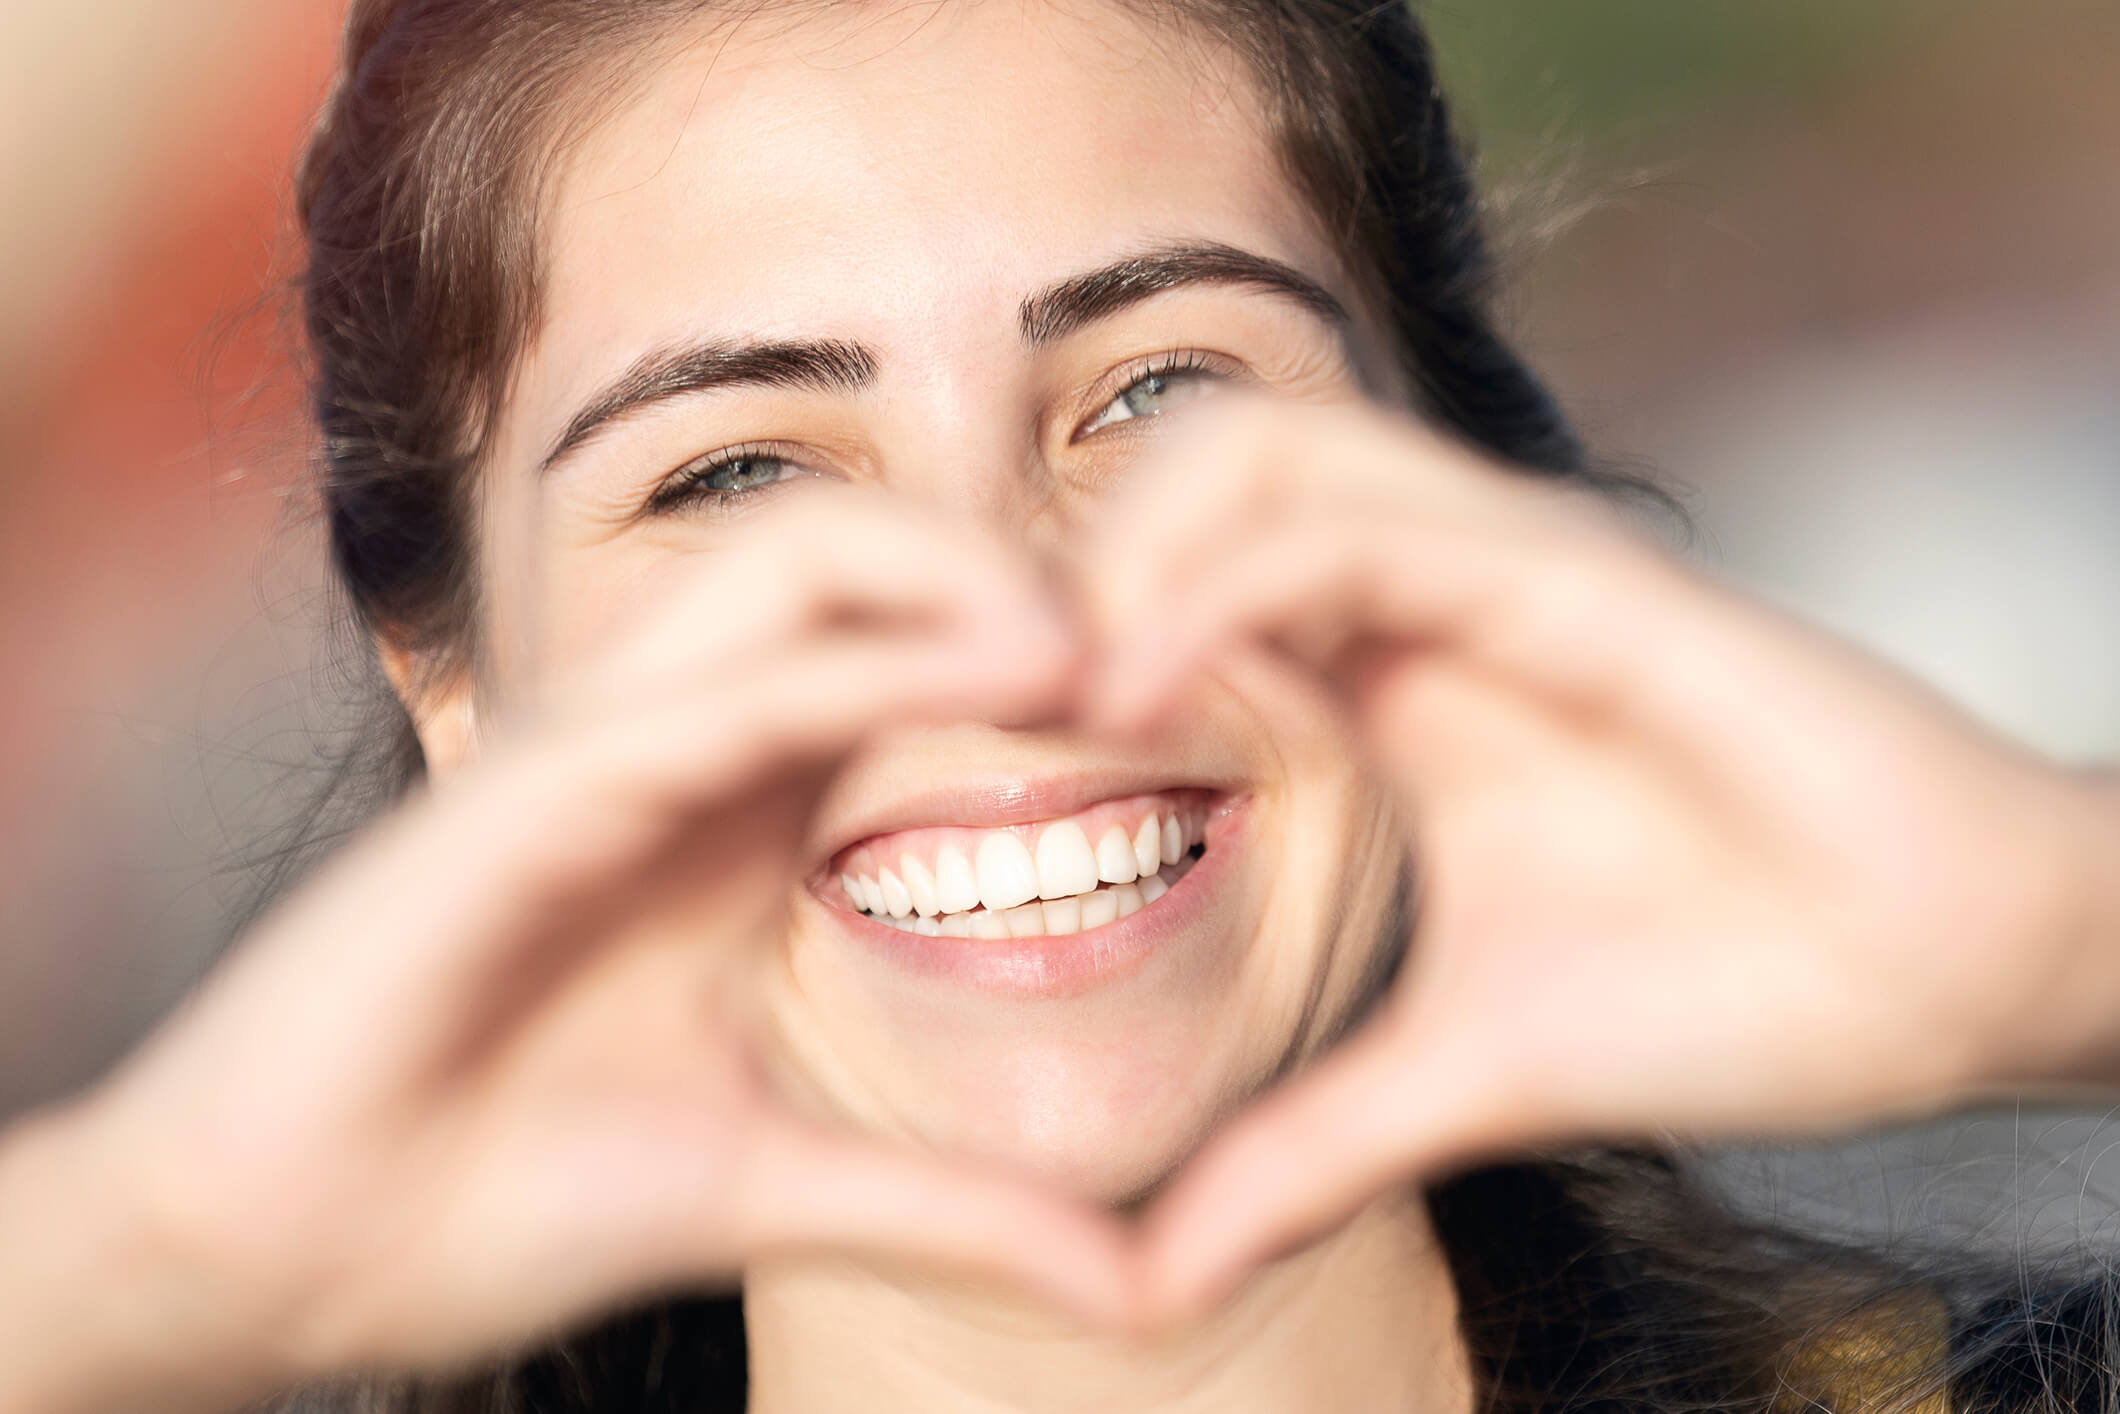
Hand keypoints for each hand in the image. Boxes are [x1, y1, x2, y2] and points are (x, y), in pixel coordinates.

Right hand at [0, 490, 1130, 1411]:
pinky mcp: (528, 788)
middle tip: (1167, 648)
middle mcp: (682, 748)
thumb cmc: (494, 1198)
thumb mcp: (775, 1189)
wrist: (281, 1255)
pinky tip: (993, 675)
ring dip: (956, 576)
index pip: (909, 654)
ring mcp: (603, 749)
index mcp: (741, 813)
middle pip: (865, 560)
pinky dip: (863, 662)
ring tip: (1099, 644)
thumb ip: (955, 1213)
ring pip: (793, 563)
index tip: (1195, 711)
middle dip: (1018, 571)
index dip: (1054, 656)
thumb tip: (1138, 1290)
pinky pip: (721, 685)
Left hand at [1076, 392, 2119, 1318]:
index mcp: (1392, 676)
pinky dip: (1235, 584)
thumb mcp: (1466, 1076)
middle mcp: (1439, 595)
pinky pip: (1380, 527)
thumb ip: (1308, 1151)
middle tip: (984, 697)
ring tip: (1058, 689)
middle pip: (1204, 470)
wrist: (1952, 982)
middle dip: (1073, 557)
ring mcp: (1512, 572)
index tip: (965, 743)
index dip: (1061, 628)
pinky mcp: (1594, 585)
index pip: (1189, 568)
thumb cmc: (1732, 989)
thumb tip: (1152, 1277)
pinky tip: (1149, 689)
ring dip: (1133, 548)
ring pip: (1276, 454)